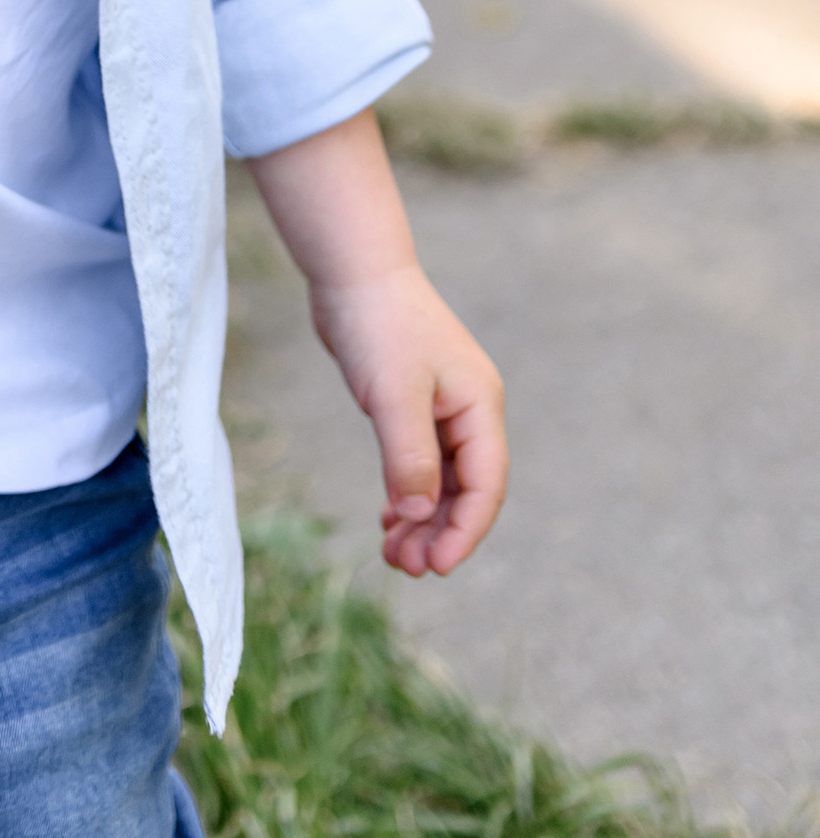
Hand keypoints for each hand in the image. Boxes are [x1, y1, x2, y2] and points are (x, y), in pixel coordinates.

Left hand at [307, 261, 507, 576]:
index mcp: (479, 406)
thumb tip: (417, 517)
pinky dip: (406, 493)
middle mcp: (468, 411)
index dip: (466, 532)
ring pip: (440, 481)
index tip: (436, 566)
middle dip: (439, 532)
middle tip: (403, 567)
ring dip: (420, 519)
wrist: (351, 270)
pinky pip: (419, 463)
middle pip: (465, 490)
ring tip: (392, 554)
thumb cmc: (378, 323)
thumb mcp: (394, 395)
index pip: (486, 486)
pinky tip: (388, 517)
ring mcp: (441, 408)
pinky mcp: (411, 404)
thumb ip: (409, 457)